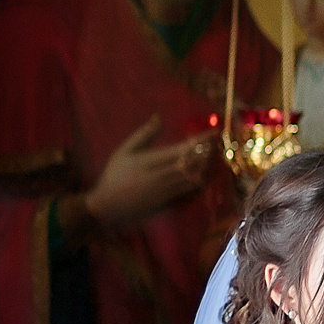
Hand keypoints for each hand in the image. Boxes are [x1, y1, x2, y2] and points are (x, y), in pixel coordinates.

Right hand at [86, 115, 212, 230]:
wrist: (107, 206)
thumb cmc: (114, 175)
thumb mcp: (124, 151)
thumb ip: (144, 135)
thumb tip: (159, 117)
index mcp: (150, 161)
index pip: (182, 149)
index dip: (201, 141)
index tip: (214, 133)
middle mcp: (160, 176)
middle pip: (192, 164)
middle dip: (207, 153)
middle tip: (217, 144)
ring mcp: (165, 192)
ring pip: (193, 178)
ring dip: (205, 167)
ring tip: (213, 157)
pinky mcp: (167, 204)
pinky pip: (188, 193)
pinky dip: (198, 184)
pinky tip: (203, 176)